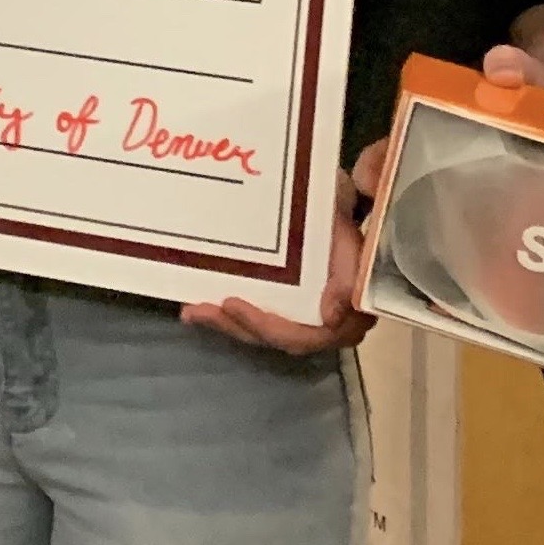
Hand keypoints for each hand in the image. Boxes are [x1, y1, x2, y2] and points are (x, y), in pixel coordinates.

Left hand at [184, 175, 372, 355]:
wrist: (332, 205)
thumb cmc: (338, 224)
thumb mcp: (350, 245)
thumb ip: (346, 282)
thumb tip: (331, 317)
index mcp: (347, 320)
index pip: (306, 336)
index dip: (270, 328)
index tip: (233, 304)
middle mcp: (323, 328)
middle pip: (276, 338)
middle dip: (238, 326)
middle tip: (203, 309)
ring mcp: (300, 321)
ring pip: (260, 333)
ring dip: (225, 324)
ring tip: (193, 311)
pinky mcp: (282, 310)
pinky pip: (253, 320)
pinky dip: (226, 316)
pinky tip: (197, 309)